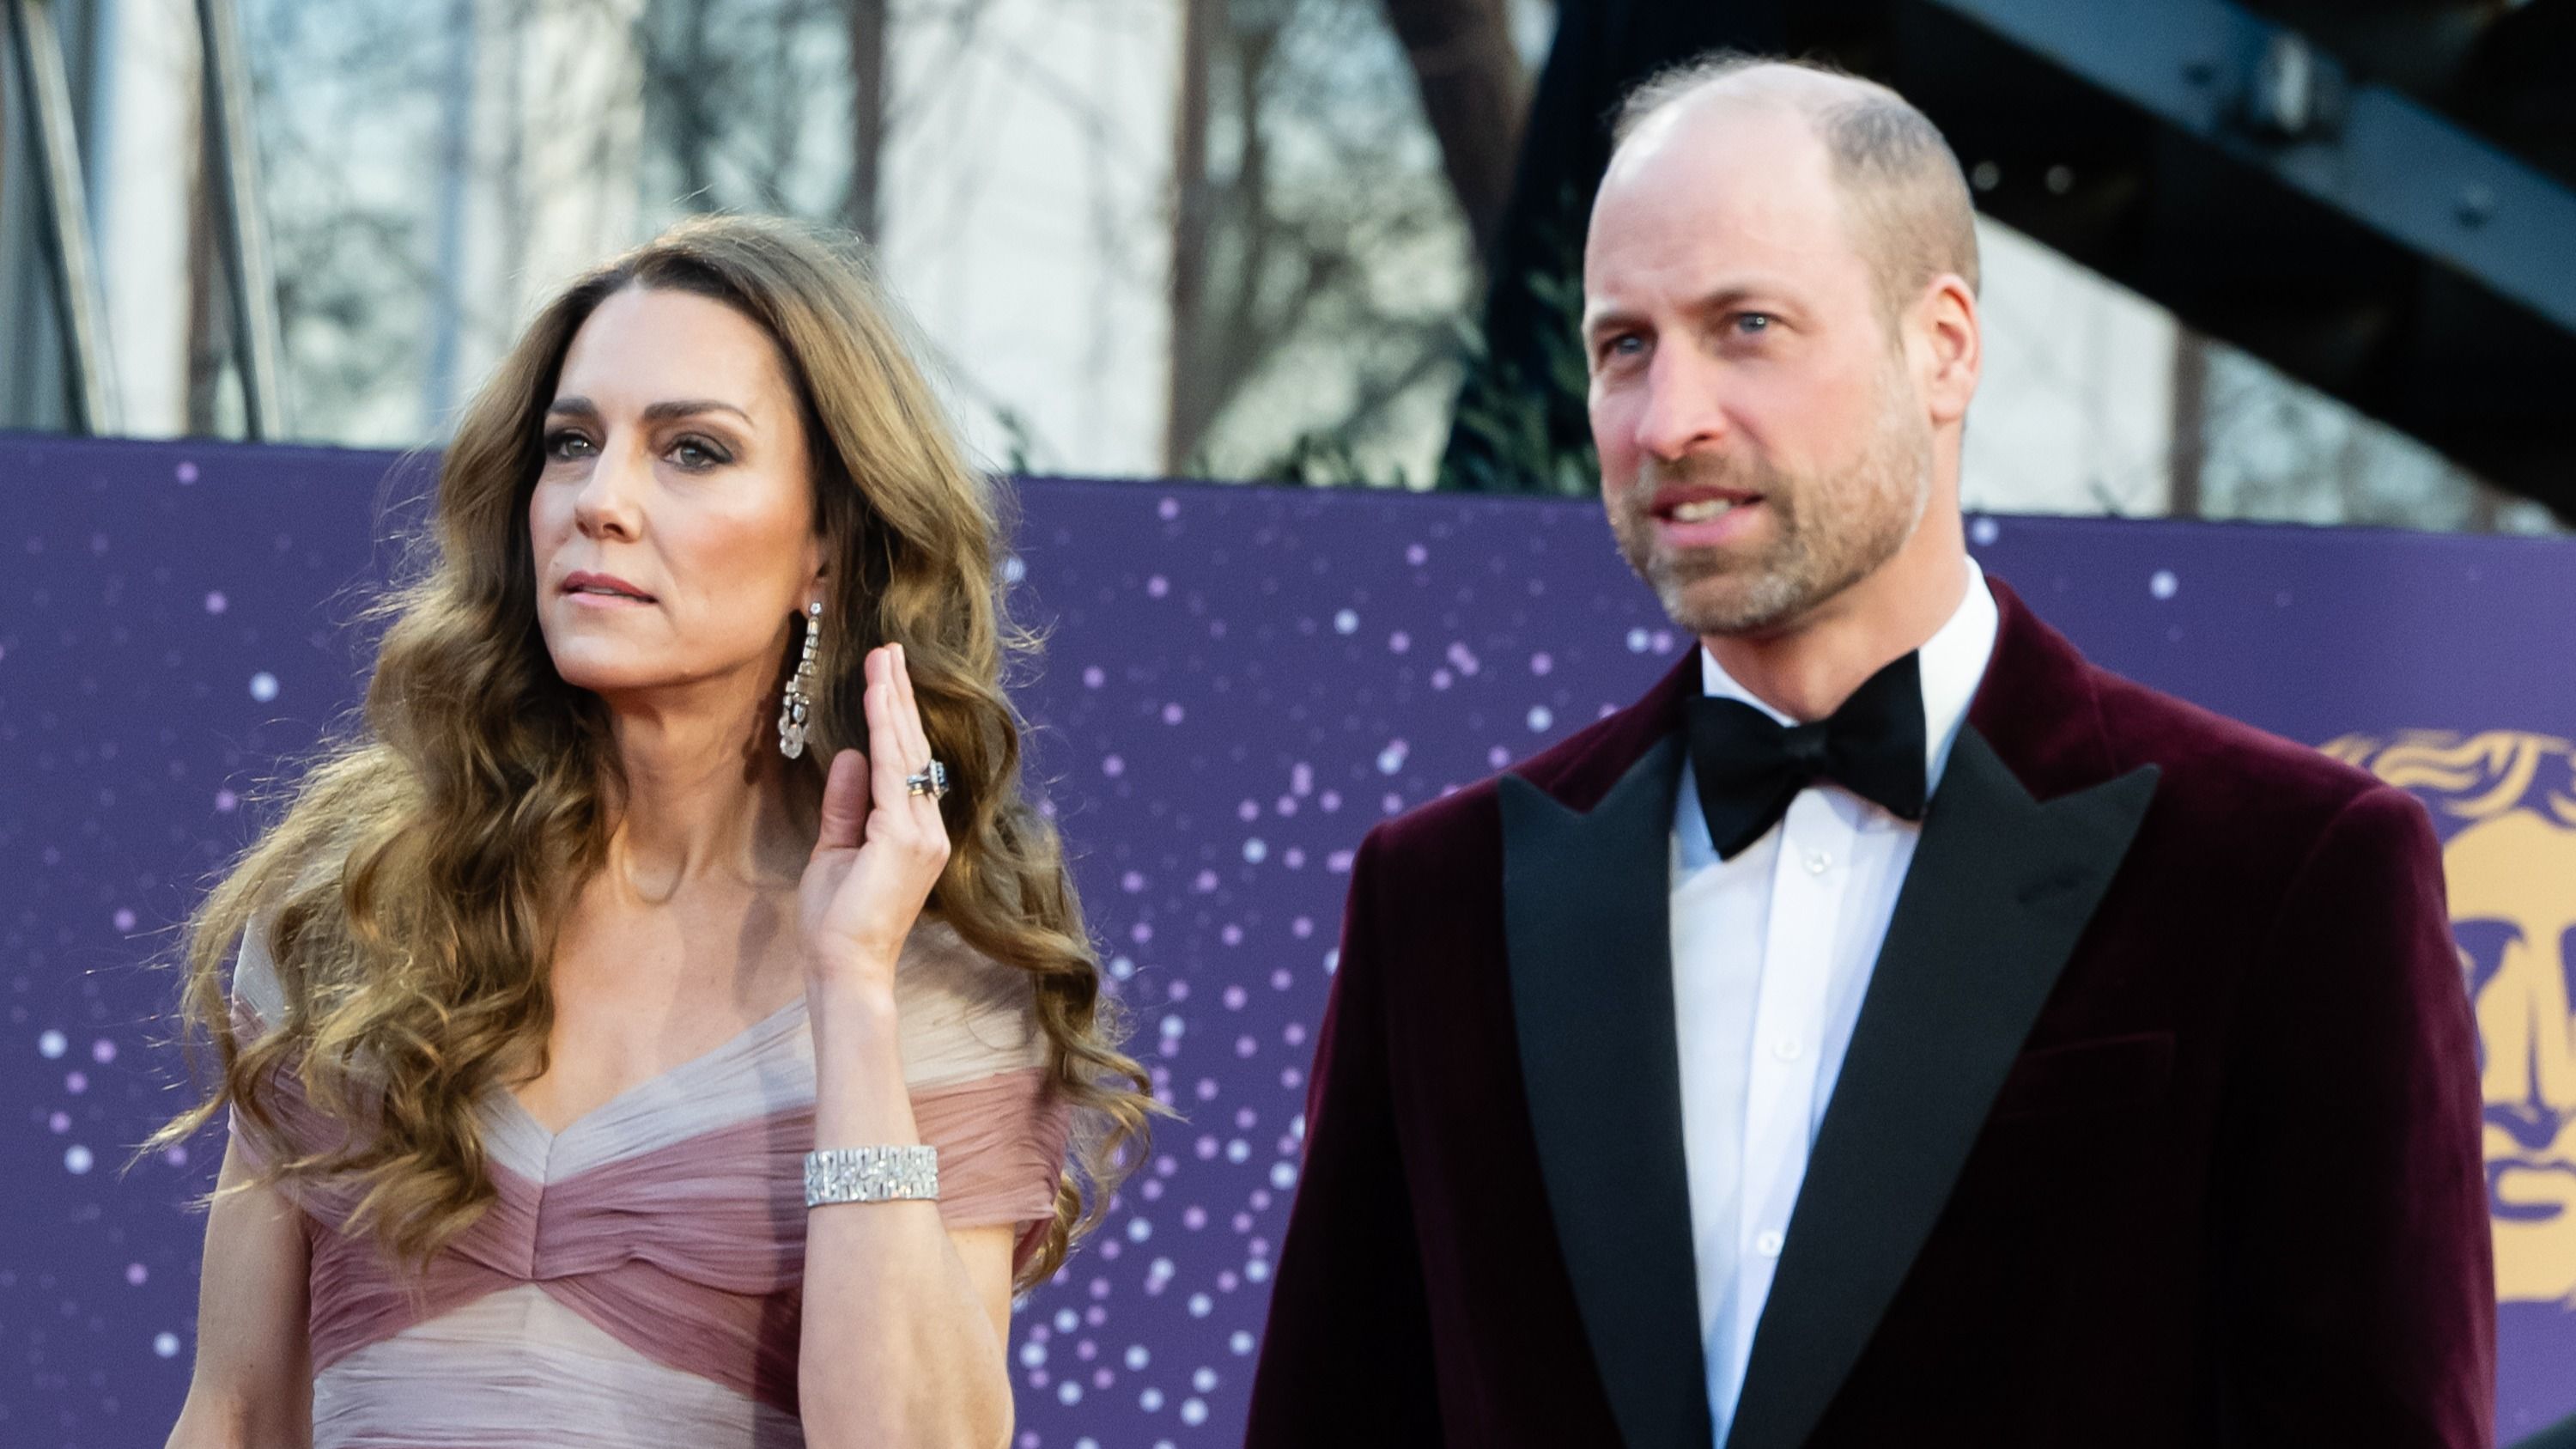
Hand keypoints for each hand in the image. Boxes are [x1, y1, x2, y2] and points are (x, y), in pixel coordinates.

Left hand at [799, 643, 950, 997]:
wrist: (844, 967)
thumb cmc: (837, 921)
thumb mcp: (835, 851)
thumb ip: (847, 804)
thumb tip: (852, 755)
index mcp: (916, 834)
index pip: (908, 764)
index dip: (897, 718)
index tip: (886, 677)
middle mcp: (929, 830)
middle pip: (914, 749)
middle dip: (899, 697)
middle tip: (888, 650)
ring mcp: (923, 834)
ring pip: (907, 753)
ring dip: (892, 703)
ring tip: (883, 660)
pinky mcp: (904, 838)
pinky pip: (893, 772)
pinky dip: (883, 732)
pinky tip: (875, 700)